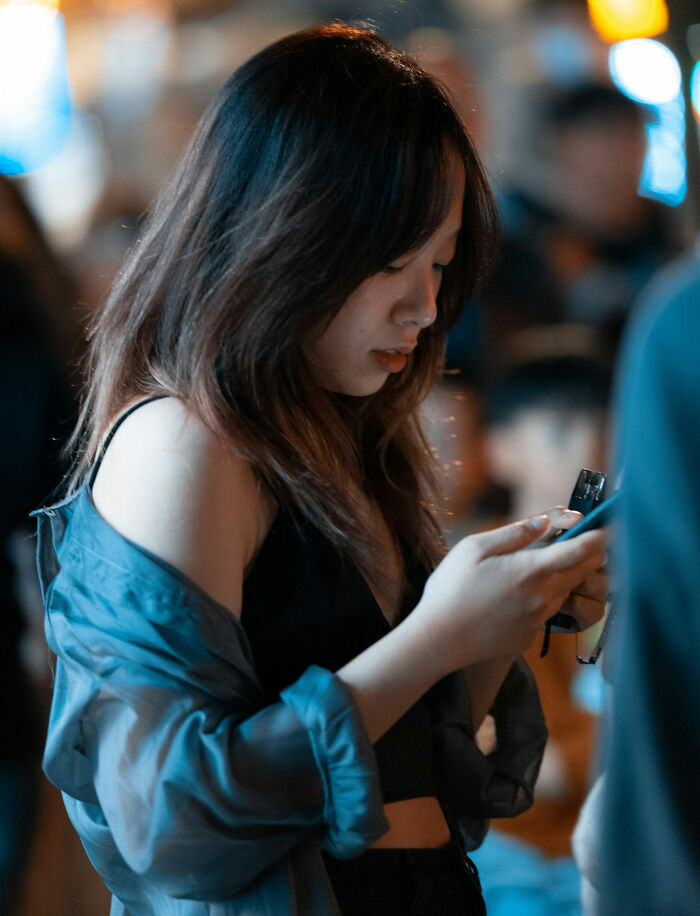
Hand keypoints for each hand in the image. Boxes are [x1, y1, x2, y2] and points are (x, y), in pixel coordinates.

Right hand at [412, 511, 606, 672]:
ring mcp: (538, 619)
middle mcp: (543, 596)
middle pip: (582, 571)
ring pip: (564, 591)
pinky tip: (515, 595)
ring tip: (542, 563)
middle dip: (590, 553)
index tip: (613, 525)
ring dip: (565, 575)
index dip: (602, 535)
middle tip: (589, 538)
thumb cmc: (451, 589)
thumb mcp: (475, 548)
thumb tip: (545, 522)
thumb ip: (515, 533)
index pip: (582, 549)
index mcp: (532, 570)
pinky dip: (542, 598)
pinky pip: (545, 611)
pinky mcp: (528, 636)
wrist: (438, 640)